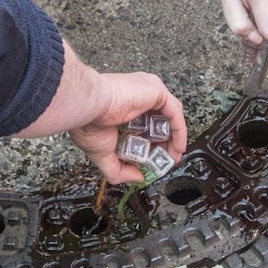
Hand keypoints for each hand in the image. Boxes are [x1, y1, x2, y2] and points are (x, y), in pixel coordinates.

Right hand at [67, 71, 187, 184]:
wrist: (88, 108)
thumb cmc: (89, 124)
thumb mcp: (103, 155)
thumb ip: (119, 170)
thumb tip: (139, 178)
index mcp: (123, 106)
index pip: (145, 125)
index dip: (153, 145)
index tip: (156, 161)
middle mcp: (137, 96)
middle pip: (160, 121)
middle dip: (166, 143)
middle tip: (167, 161)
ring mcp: (147, 91)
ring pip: (169, 116)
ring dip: (174, 138)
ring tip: (172, 157)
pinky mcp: (156, 90)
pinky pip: (174, 112)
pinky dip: (179, 131)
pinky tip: (177, 147)